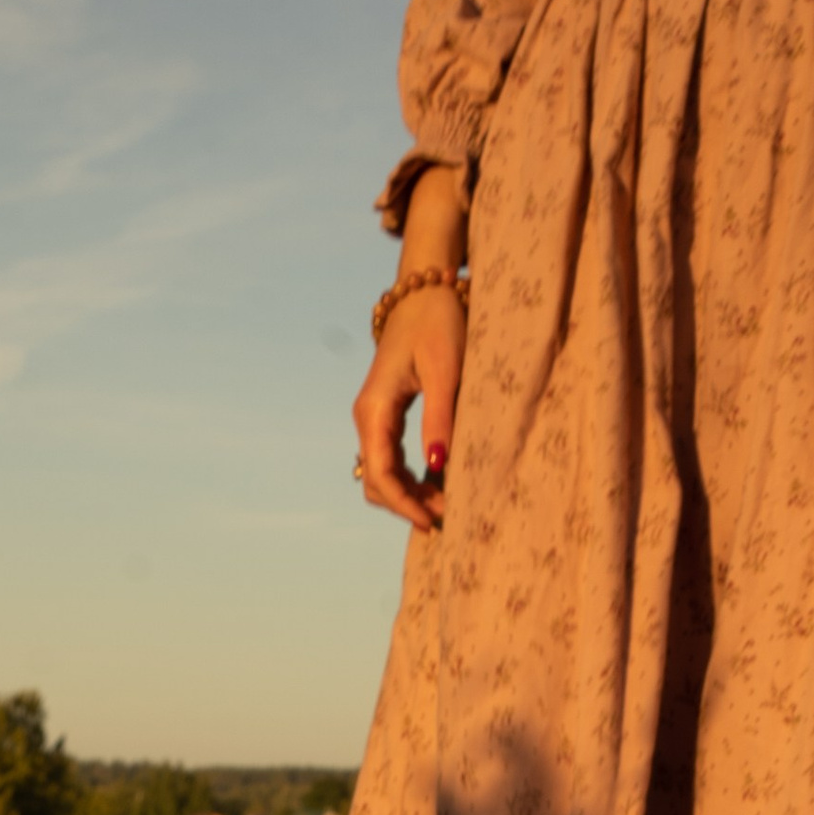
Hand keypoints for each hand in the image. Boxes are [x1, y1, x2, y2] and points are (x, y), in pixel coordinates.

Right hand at [354, 291, 464, 531]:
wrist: (424, 292)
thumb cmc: (437, 322)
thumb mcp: (445, 369)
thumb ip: (440, 418)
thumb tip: (438, 465)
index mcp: (375, 409)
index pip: (381, 473)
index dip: (404, 504)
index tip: (431, 522)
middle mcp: (367, 418)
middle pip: (376, 481)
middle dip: (407, 505)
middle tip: (446, 518)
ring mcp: (373, 418)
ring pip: (381, 475)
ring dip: (408, 495)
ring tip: (444, 505)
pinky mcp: (384, 417)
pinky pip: (390, 460)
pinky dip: (410, 479)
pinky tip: (436, 485)